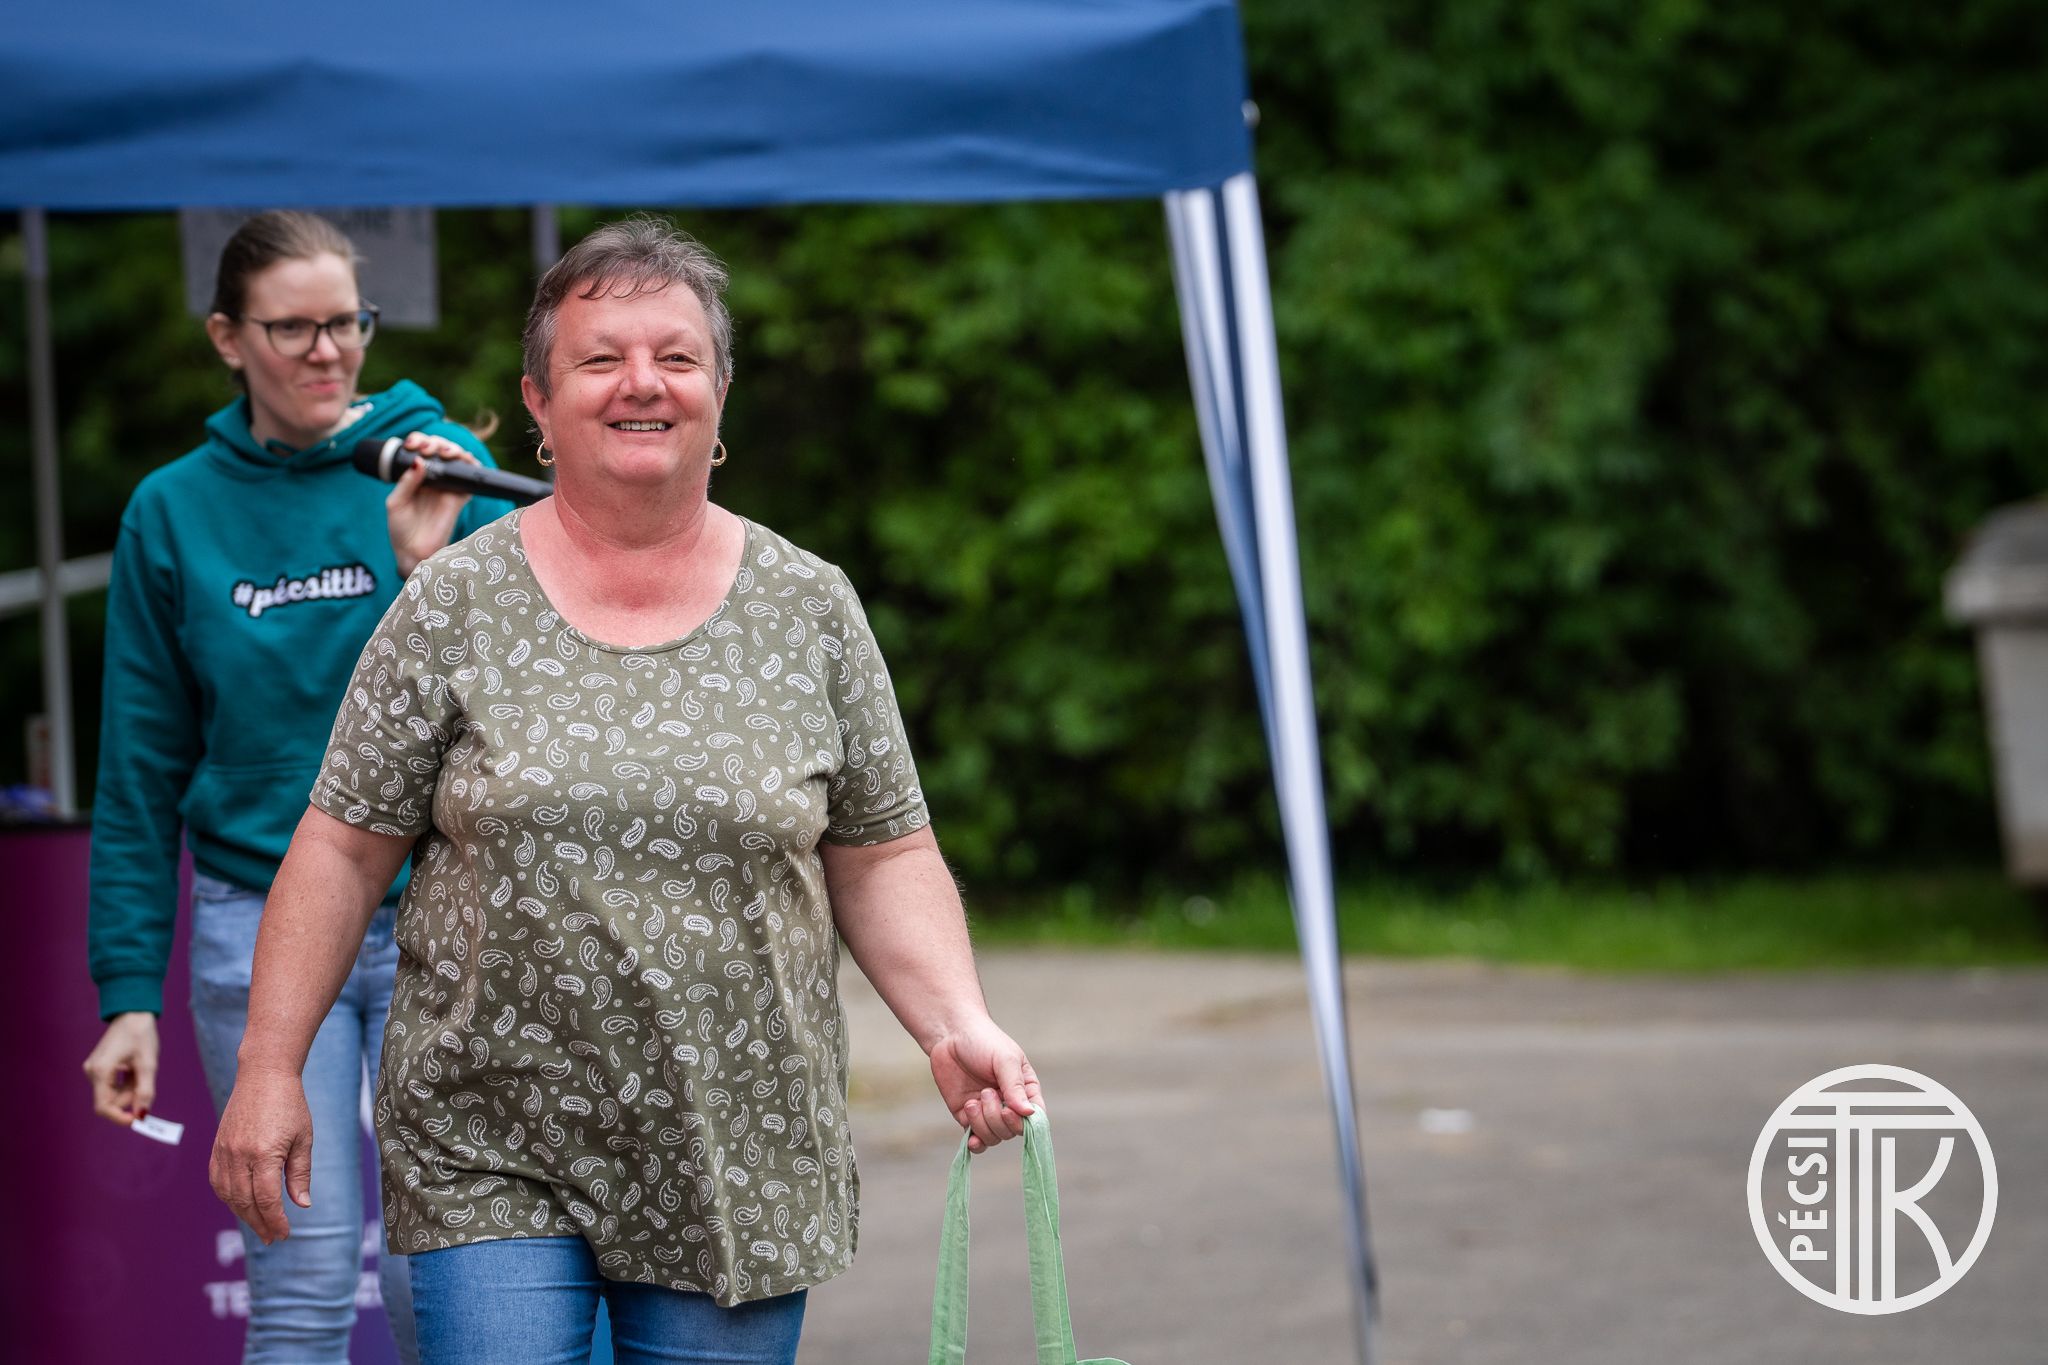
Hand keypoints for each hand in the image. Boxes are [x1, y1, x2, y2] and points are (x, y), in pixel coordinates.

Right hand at [82, 1011, 158, 1125]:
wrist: (133, 1013)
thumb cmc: (141, 1035)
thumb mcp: (148, 1064)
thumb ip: (145, 1091)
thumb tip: (142, 1114)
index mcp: (101, 1071)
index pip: (103, 1107)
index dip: (119, 1117)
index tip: (137, 1119)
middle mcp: (92, 1072)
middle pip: (109, 1100)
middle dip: (129, 1098)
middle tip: (146, 1081)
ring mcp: (93, 1069)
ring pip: (111, 1093)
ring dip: (129, 1089)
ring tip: (140, 1069)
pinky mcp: (98, 1067)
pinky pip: (111, 1084)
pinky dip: (125, 1083)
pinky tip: (133, 1068)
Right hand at [209, 1066, 314, 1244]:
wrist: (263, 1076)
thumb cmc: (290, 1105)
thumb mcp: (304, 1139)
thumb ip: (300, 1174)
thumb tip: (302, 1204)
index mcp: (264, 1153)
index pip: (267, 1199)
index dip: (276, 1220)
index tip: (284, 1233)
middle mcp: (239, 1155)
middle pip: (245, 1202)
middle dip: (260, 1223)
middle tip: (272, 1237)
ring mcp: (224, 1152)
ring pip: (228, 1195)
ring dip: (243, 1214)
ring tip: (259, 1226)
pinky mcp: (216, 1148)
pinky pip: (218, 1182)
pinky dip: (228, 1198)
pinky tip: (241, 1205)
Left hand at [386, 430, 480, 574]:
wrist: (413, 551)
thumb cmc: (400, 528)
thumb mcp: (396, 501)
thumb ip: (407, 481)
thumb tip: (419, 460)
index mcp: (415, 475)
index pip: (420, 449)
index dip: (419, 440)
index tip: (412, 444)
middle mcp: (433, 477)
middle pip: (439, 448)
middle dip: (435, 442)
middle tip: (427, 449)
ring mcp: (448, 486)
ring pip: (456, 458)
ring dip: (453, 449)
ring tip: (444, 453)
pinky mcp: (460, 496)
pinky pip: (470, 476)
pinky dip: (470, 463)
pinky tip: (461, 460)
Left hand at [928, 1018, 1041, 1153]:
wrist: (950, 1035)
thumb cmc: (984, 1041)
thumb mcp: (1005, 1059)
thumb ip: (1015, 1086)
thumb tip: (1028, 1113)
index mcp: (1026, 1090)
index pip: (1035, 1118)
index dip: (1024, 1122)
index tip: (1009, 1110)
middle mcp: (1009, 1104)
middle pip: (1012, 1131)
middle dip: (997, 1117)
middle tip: (986, 1092)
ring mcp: (988, 1112)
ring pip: (994, 1137)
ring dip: (982, 1123)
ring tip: (973, 1100)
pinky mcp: (967, 1117)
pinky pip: (976, 1141)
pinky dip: (975, 1142)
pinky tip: (971, 1137)